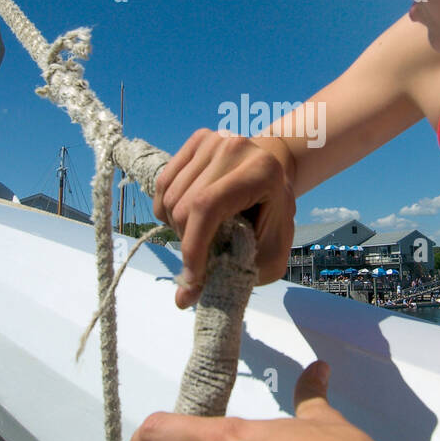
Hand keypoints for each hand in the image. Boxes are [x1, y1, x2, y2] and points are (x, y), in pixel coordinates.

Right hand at [153, 128, 295, 307]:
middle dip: (187, 241)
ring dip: (177, 227)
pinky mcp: (198, 139)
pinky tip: (190, 217)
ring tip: (202, 233)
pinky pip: (163, 183)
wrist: (276, 180)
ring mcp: (214, 139)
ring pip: (169, 195)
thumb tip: (180, 302)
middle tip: (205, 254)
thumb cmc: (273, 221)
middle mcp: (235, 147)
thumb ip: (229, 279)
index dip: (193, 245)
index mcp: (261, 172)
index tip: (193, 277)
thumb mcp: (266, 256)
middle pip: (184, 204)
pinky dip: (168, 209)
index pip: (208, 207)